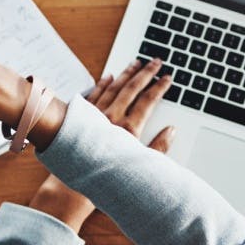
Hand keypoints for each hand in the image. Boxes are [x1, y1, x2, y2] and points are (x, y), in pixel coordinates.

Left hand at [27, 58, 176, 231]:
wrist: (71, 183)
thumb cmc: (106, 177)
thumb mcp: (140, 164)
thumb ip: (159, 147)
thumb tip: (172, 131)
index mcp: (128, 129)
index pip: (148, 101)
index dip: (160, 87)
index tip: (168, 77)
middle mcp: (111, 118)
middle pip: (132, 88)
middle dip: (146, 73)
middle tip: (156, 60)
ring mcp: (95, 116)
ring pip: (113, 87)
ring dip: (126, 74)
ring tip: (136, 63)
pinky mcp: (81, 117)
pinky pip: (94, 95)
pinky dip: (102, 84)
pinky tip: (109, 77)